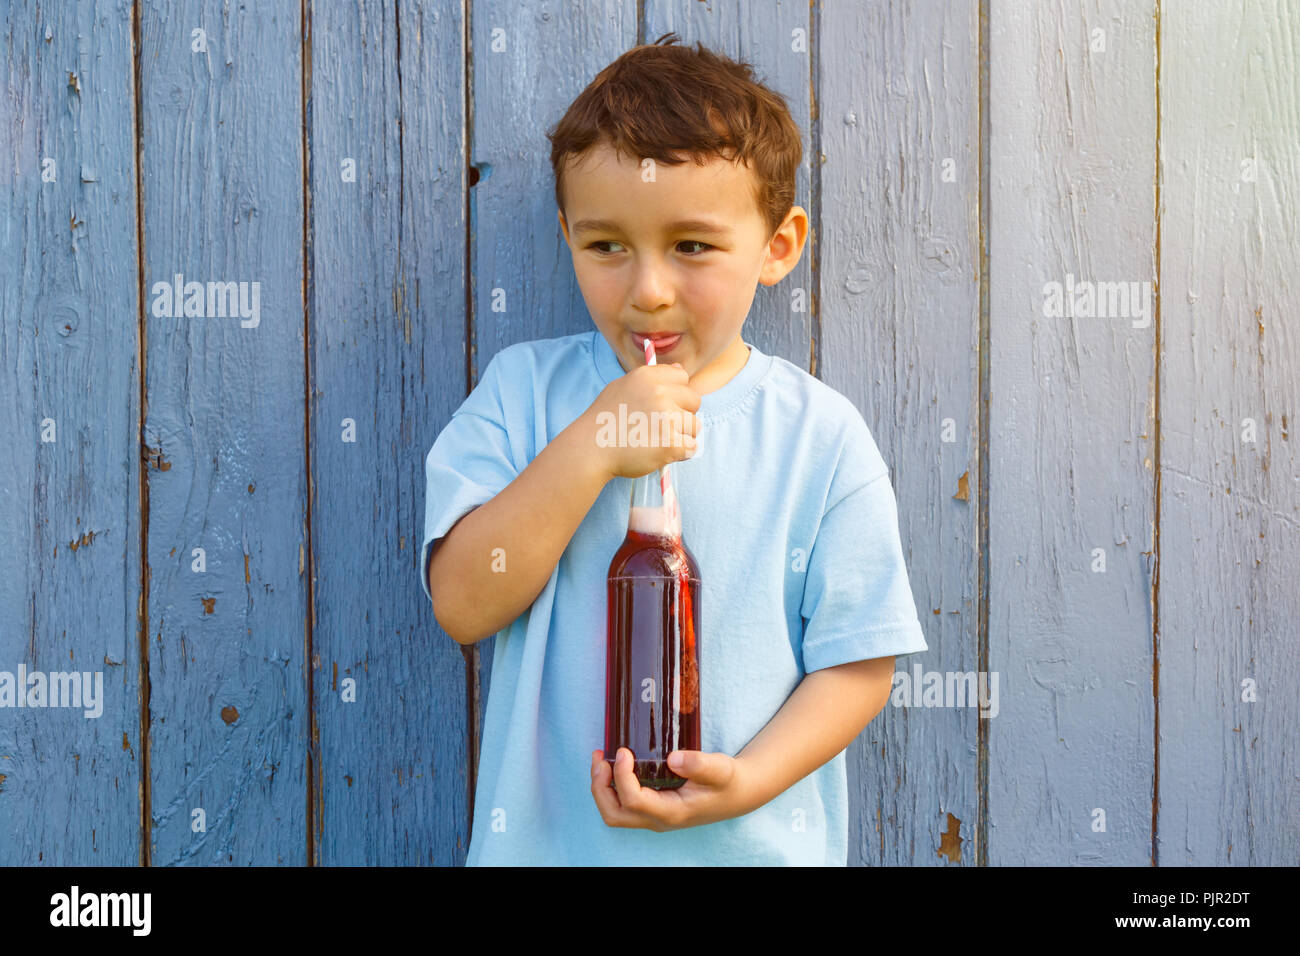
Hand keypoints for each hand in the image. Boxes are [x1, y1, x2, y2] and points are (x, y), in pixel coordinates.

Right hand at [582, 362, 700, 481]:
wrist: (590, 449)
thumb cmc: (604, 420)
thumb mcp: (622, 386)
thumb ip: (652, 378)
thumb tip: (679, 369)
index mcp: (648, 377)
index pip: (682, 376)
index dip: (677, 391)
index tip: (665, 404)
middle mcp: (659, 393)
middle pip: (694, 400)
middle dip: (683, 413)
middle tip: (662, 425)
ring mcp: (666, 418)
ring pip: (694, 425)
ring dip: (683, 435)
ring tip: (660, 440)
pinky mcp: (670, 443)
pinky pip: (692, 447)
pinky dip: (681, 453)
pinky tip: (663, 452)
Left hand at [590, 747, 751, 831]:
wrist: (737, 793)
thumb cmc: (728, 781)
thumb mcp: (721, 768)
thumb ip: (700, 764)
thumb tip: (673, 758)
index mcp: (671, 812)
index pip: (634, 801)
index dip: (622, 776)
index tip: (625, 750)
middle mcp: (658, 819)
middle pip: (614, 814)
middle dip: (600, 787)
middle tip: (601, 758)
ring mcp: (653, 816)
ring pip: (614, 812)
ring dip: (601, 787)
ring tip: (601, 759)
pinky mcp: (652, 808)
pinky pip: (622, 804)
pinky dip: (611, 786)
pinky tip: (615, 765)